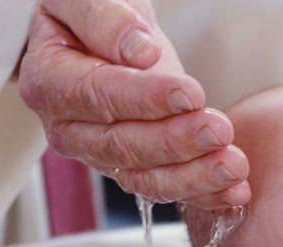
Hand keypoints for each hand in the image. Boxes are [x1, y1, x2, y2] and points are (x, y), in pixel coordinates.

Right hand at [18, 0, 249, 209]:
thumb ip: (104, 17)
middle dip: (175, 141)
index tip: (189, 94)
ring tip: (233, 166)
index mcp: (49, 80)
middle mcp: (69, 127)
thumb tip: (136, 51)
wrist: (104, 37)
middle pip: (122, 144)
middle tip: (218, 130)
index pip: (97, 95)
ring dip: (193, 177)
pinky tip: (233, 191)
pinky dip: (201, 194)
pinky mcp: (132, 168)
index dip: (145, 98)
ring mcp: (99, 154)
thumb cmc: (93, 15)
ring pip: (144, 177)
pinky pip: (164, 188)